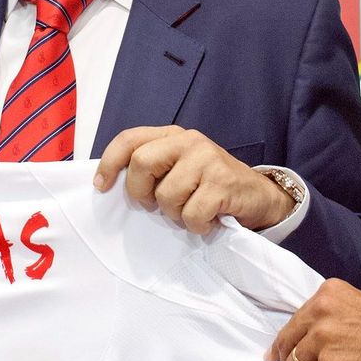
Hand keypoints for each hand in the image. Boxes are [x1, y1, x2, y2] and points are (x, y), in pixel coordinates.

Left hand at [94, 125, 292, 233]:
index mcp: (172, 135)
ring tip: (190, 212)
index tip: (101, 187)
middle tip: (152, 206)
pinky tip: (208, 220)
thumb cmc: (210, 186)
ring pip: (166, 195)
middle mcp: (188, 141)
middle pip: (142, 162)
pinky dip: (196, 225)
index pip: (129, 139)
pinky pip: (191, 213)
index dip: (109, 162)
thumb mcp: (179, 169)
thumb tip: (110, 186)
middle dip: (140, 192)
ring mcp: (206, 159)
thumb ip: (152, 169)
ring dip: (174, 214)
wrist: (259, 195)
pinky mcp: (222, 182)